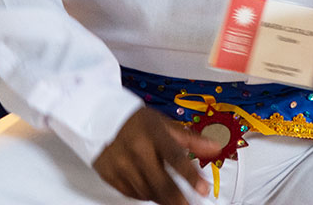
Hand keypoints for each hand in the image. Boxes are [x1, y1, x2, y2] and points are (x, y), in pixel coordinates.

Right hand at [92, 107, 216, 203]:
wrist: (97, 116)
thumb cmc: (134, 120)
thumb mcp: (163, 124)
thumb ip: (190, 139)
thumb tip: (215, 147)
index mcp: (152, 133)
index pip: (175, 157)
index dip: (191, 176)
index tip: (203, 189)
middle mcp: (136, 150)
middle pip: (161, 183)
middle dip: (179, 200)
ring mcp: (121, 164)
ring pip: (148, 193)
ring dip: (163, 198)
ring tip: (173, 198)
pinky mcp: (110, 175)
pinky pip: (133, 194)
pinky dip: (146, 195)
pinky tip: (152, 189)